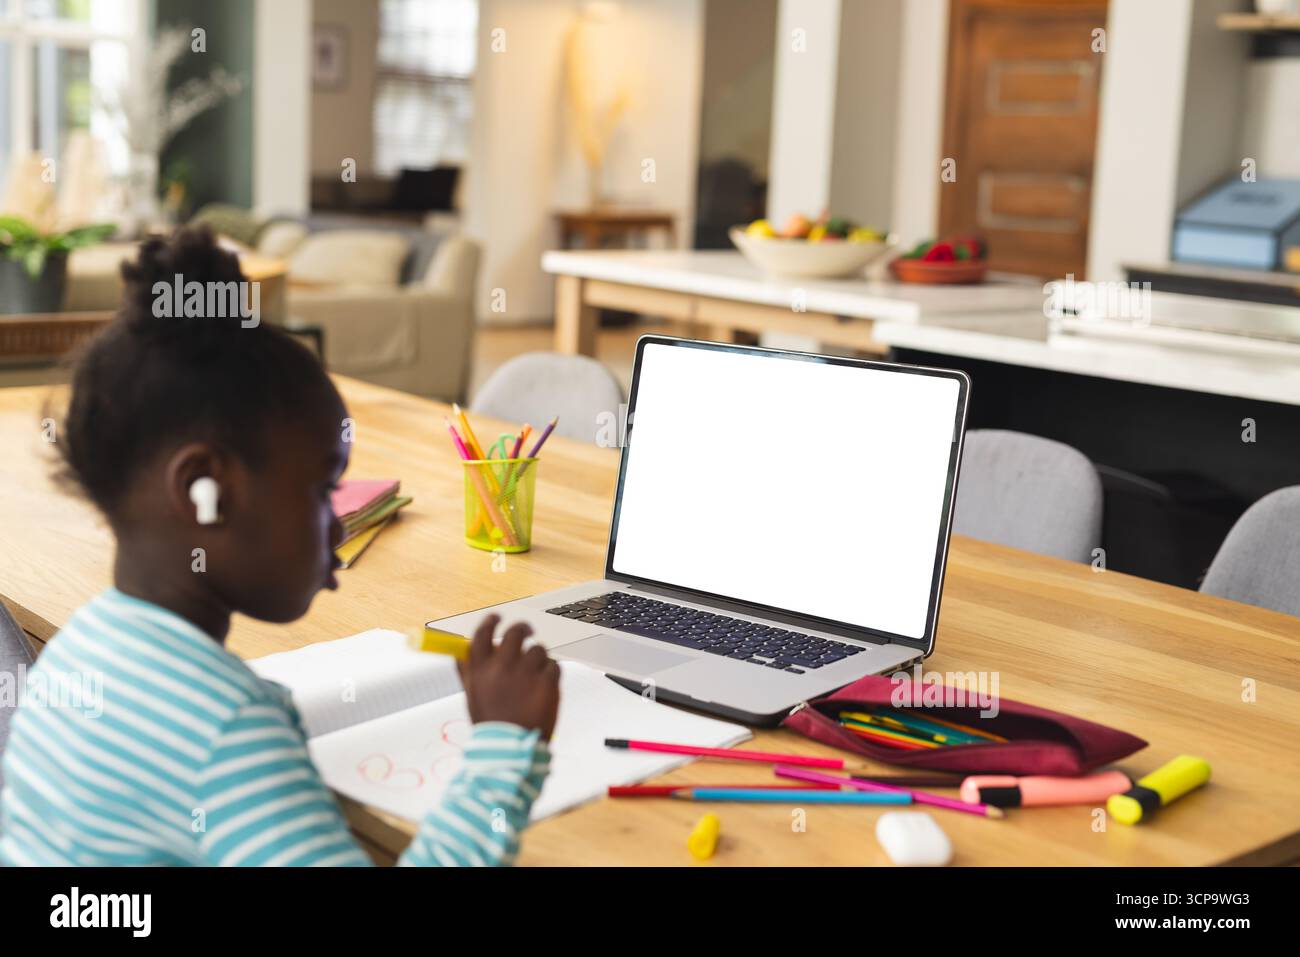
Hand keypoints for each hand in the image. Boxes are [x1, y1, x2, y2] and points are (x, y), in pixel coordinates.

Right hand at [457, 614, 559, 739]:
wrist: (510, 749)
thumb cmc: (492, 724)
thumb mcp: (473, 696)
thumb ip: (469, 672)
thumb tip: (460, 654)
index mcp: (481, 669)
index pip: (483, 633)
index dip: (491, 621)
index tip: (497, 618)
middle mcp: (502, 667)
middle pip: (515, 632)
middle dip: (523, 629)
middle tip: (528, 632)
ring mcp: (526, 673)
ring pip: (539, 650)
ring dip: (539, 660)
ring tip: (534, 680)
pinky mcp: (547, 681)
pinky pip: (554, 665)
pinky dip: (551, 674)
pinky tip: (545, 688)